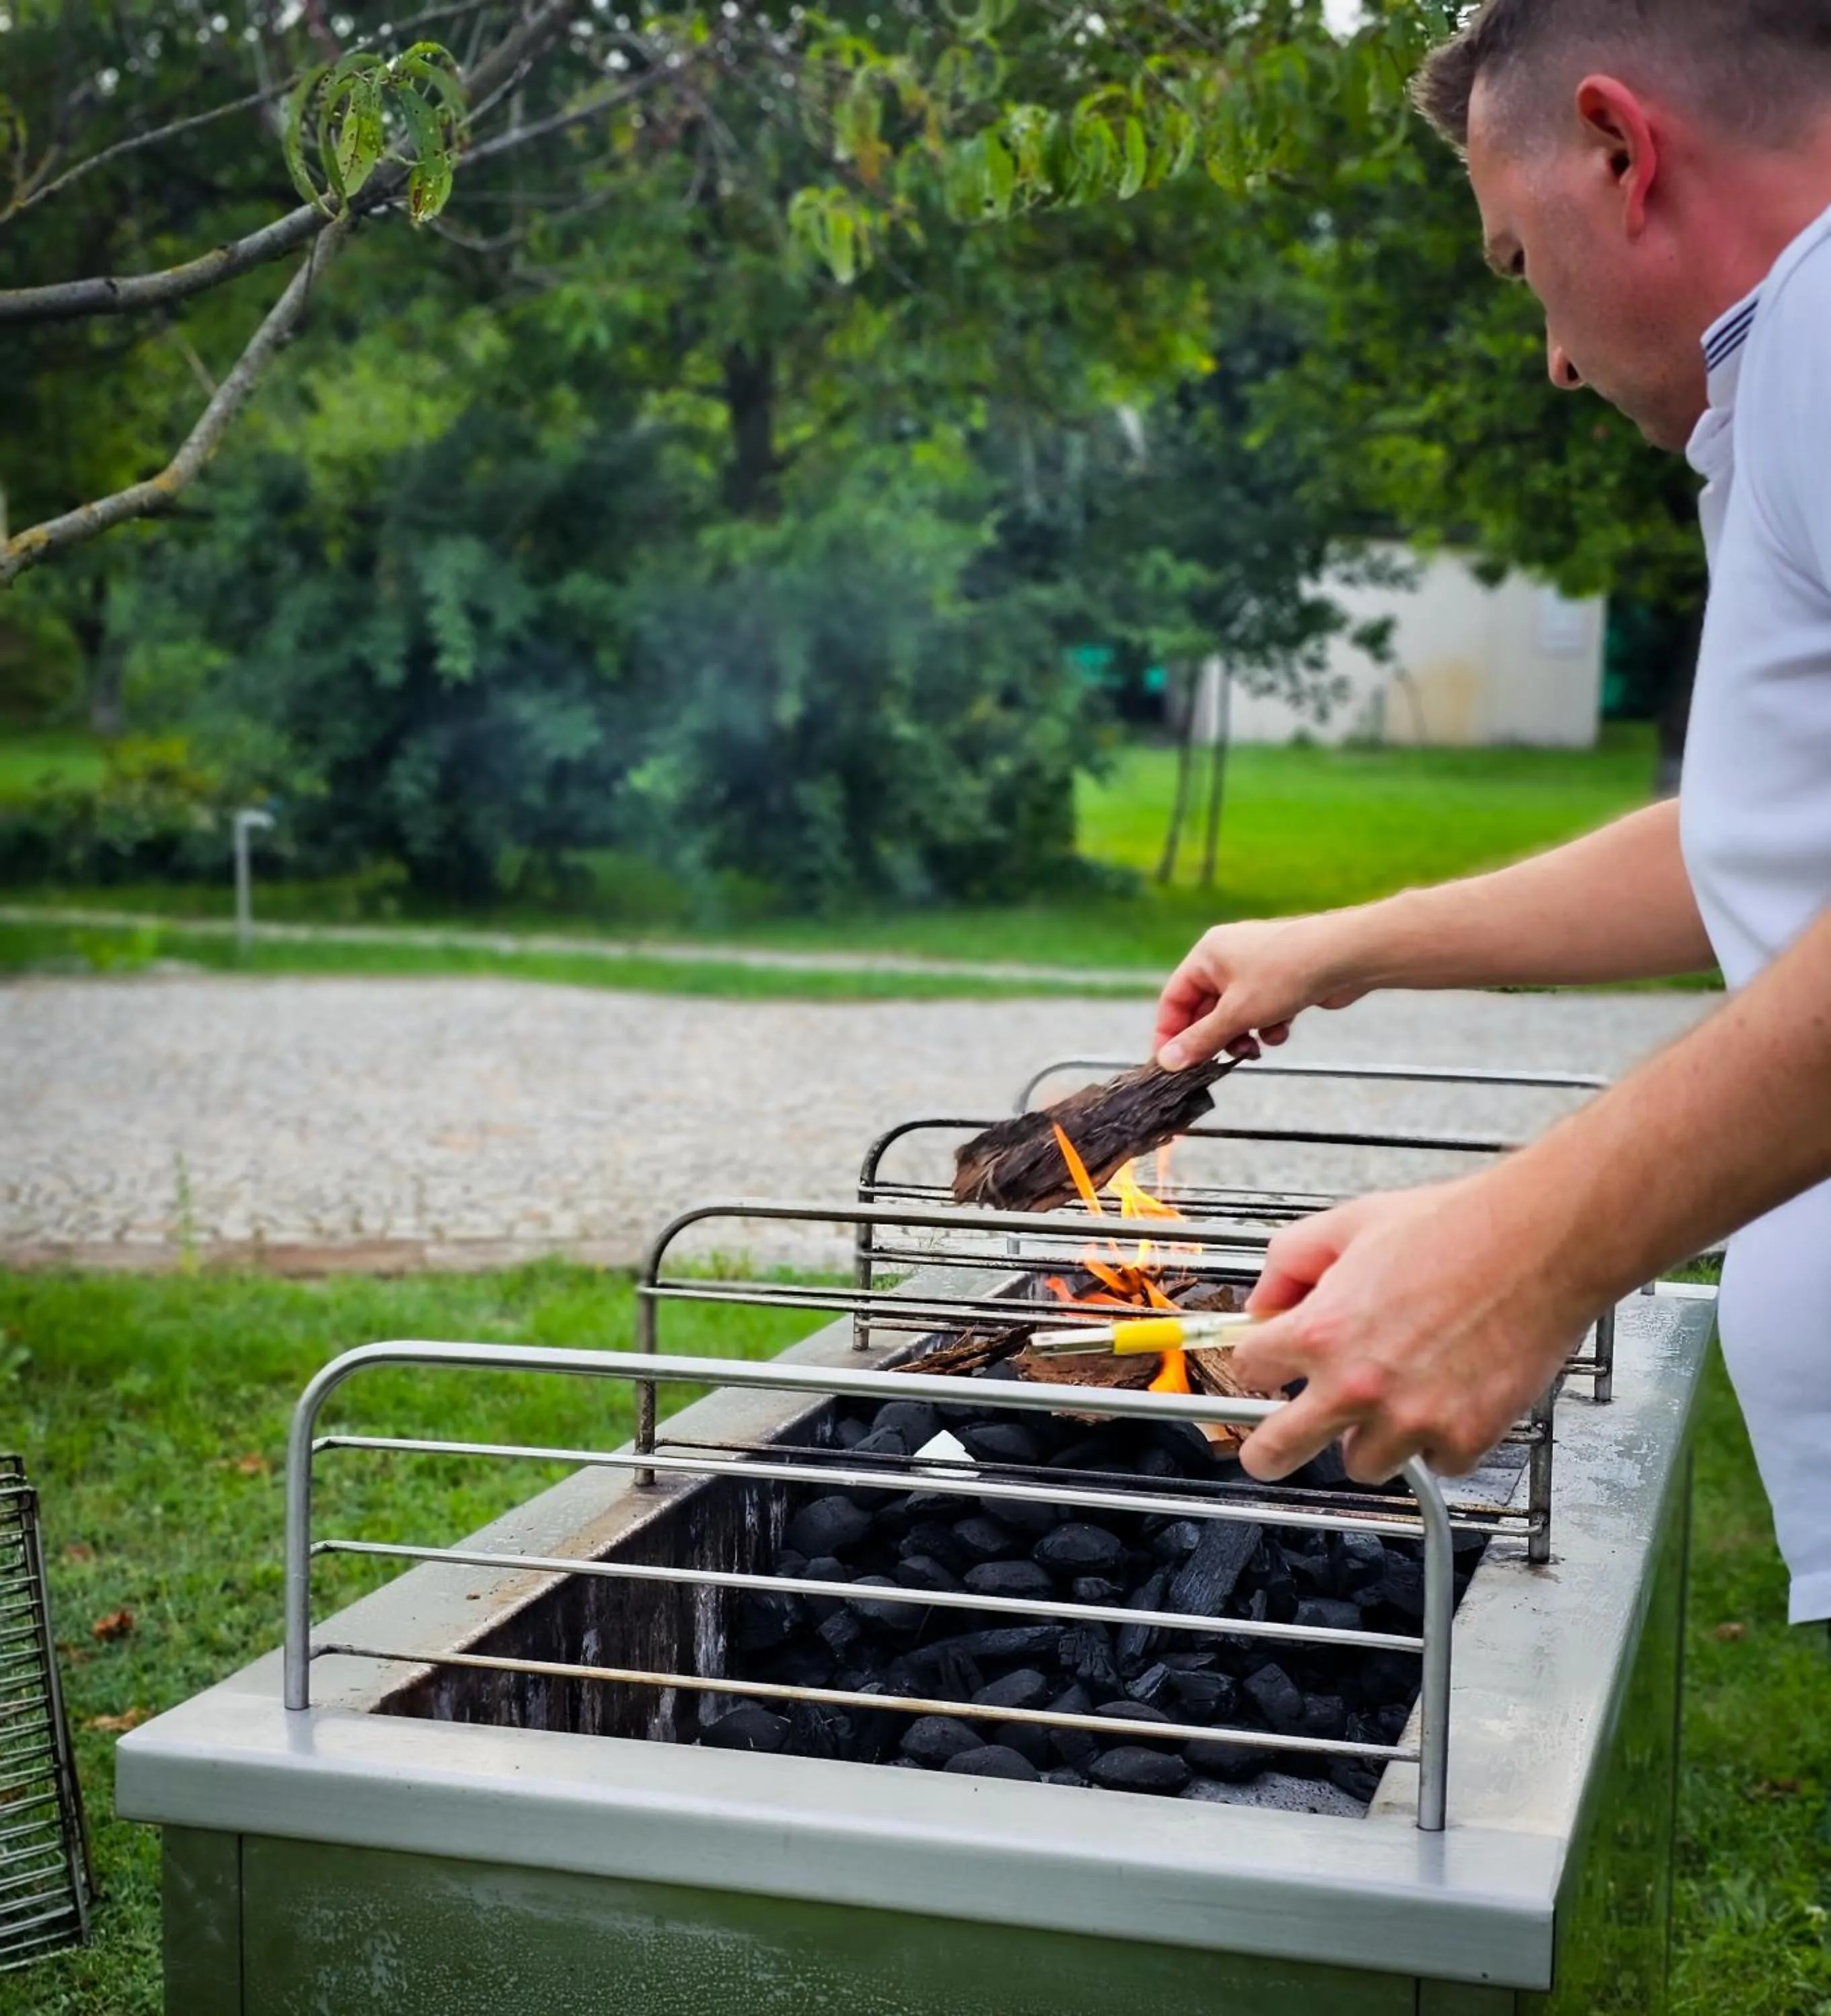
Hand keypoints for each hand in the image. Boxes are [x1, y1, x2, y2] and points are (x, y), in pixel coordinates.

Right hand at [1154, 915, 1371, 1069]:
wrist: (1346, 956)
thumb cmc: (1286, 974)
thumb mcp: (1237, 1014)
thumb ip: (1201, 1040)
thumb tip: (1167, 1062)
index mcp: (1207, 955)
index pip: (1174, 998)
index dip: (1170, 1033)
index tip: (1172, 1065)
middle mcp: (1228, 957)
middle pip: (1205, 1009)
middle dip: (1214, 1038)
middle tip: (1218, 1063)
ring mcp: (1257, 968)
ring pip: (1235, 1014)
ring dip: (1242, 1036)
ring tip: (1253, 1049)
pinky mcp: (1282, 980)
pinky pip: (1261, 1010)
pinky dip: (1267, 1025)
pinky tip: (1282, 1030)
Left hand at [1229, 1178, 1592, 1483]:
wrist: (1539, 1242)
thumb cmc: (1455, 1226)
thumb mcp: (1350, 1222)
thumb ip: (1291, 1260)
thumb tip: (1264, 1301)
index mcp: (1320, 1330)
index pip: (1250, 1369)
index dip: (1260, 1362)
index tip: (1268, 1367)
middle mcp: (1357, 1384)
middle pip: (1278, 1451)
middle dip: (1266, 1453)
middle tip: (1267, 1453)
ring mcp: (1411, 1418)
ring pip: (1362, 1465)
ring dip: (1369, 1440)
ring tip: (1392, 1400)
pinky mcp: (1466, 1438)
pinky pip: (1435, 1463)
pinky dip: (1439, 1442)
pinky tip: (1449, 1399)